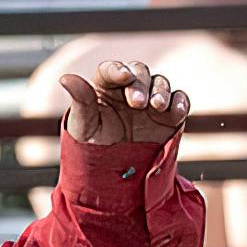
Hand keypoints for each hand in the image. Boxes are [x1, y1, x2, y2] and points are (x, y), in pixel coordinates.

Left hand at [55, 55, 189, 151]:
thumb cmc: (93, 149)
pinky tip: (176, 111)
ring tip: (157, 106)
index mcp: (105, 88)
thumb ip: (80, 101)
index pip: (112, 70)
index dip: (118, 70)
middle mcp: (129, 90)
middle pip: (139, 72)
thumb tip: (65, 78)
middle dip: (140, 84)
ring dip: (161, 91)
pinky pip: (179, 101)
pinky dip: (180, 102)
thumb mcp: (84, 127)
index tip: (123, 77)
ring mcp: (150, 101)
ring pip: (160, 83)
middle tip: (137, 103)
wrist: (115, 177)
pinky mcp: (169, 115)